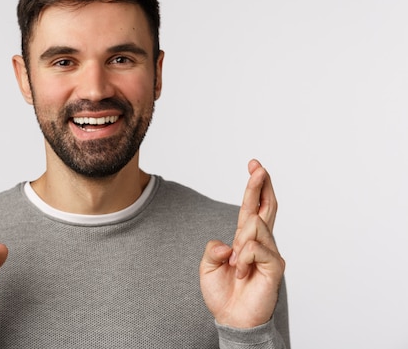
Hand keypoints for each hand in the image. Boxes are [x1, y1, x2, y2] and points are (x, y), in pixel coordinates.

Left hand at [199, 159, 284, 327]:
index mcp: (245, 239)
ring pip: (254, 226)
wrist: (230, 317)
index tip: (255, 165)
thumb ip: (213, 248)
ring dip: (239, 244)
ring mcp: (270, 252)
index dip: (254, 186)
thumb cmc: (222, 292)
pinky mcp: (275, 265)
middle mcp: (261, 242)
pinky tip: (241, 273)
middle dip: (261, 184)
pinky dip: (242, 259)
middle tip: (257, 167)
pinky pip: (256, 248)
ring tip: (235, 266)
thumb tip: (229, 244)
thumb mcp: (207, 265)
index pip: (253, 207)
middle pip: (267, 206)